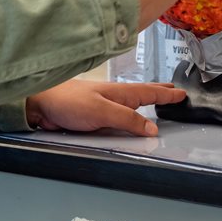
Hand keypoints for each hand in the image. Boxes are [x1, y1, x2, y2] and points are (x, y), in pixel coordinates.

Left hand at [25, 79, 186, 135]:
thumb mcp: (102, 111)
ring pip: (129, 104)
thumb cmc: (67, 102)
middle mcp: (112, 97)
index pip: (148, 92)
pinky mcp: (91, 116)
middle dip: (158, 93)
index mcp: (118, 92)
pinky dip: (127, 115)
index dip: (165, 94)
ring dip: (144, 103)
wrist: (38, 104)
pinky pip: (116, 116)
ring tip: (156, 102)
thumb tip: (153, 129)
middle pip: (141, 94)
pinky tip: (127, 118)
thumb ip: (127, 119)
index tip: (182, 93)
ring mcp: (101, 105)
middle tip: (174, 91)